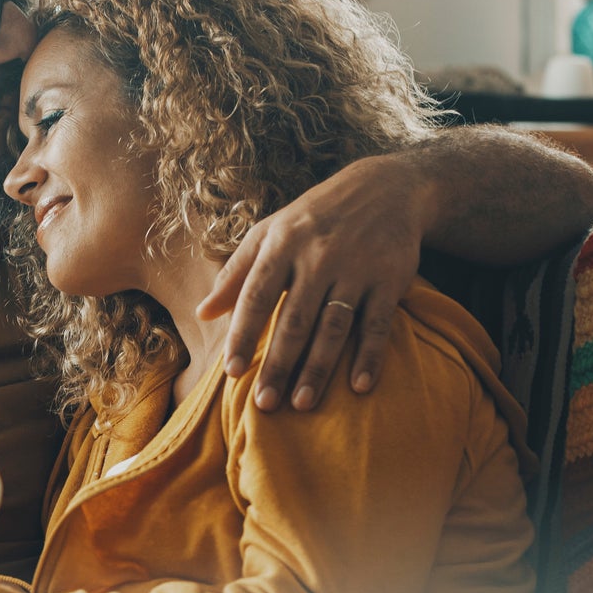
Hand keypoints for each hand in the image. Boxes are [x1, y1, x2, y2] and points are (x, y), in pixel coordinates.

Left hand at [196, 155, 429, 410]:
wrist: (384, 188)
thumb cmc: (313, 217)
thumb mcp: (269, 233)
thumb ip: (235, 273)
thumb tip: (203, 313)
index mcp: (282, 245)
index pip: (256, 297)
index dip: (243, 335)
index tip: (231, 372)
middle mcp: (318, 257)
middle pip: (294, 320)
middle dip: (278, 364)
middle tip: (264, 403)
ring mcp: (356, 269)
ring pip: (333, 327)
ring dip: (318, 368)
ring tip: (302, 404)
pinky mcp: (390, 279)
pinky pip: (378, 324)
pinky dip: (370, 356)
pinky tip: (359, 386)